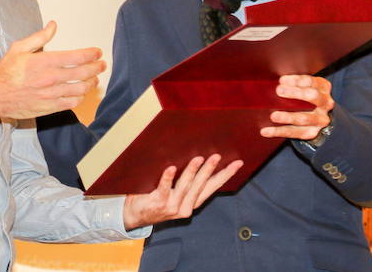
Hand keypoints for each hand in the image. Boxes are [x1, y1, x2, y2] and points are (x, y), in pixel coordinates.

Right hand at [0, 21, 104, 118]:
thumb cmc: (4, 72)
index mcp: (44, 62)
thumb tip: (53, 25)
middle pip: (83, 73)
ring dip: (91, 82)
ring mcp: (51, 94)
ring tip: (95, 78)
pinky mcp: (49, 107)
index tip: (97, 52)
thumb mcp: (19, 48)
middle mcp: (50, 78)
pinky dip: (80, 97)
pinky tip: (81, 93)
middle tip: (101, 64)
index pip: (76, 57)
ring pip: (80, 89)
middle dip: (96, 67)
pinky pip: (71, 103)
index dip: (91, 54)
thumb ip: (39, 37)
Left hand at [122, 155, 242, 228]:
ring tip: (199, 158)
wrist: (134, 215)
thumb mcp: (174, 193)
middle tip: (217, 156)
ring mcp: (172, 206)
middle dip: (211, 170)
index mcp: (191, 203)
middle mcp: (185, 206)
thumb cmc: (155, 199)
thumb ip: (184, 181)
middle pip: (201, 186)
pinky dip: (168, 178)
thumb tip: (197, 156)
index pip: (212, 187)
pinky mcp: (158, 203)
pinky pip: (164, 188)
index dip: (225, 175)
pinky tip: (171, 168)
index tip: (237, 164)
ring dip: (193, 171)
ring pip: (185, 186)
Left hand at [261, 74, 333, 139]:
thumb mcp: (302, 87)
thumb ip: (291, 84)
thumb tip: (272, 83)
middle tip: (279, 91)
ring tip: (273, 116)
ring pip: (304, 118)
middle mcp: (325, 103)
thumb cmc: (304, 98)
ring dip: (287, 117)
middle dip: (295, 93)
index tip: (282, 80)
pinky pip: (294, 133)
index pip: (311, 81)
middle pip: (312, 96)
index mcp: (322, 88)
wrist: (317, 118)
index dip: (296, 80)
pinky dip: (278, 132)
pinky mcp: (311, 132)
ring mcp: (320, 120)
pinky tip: (265, 131)